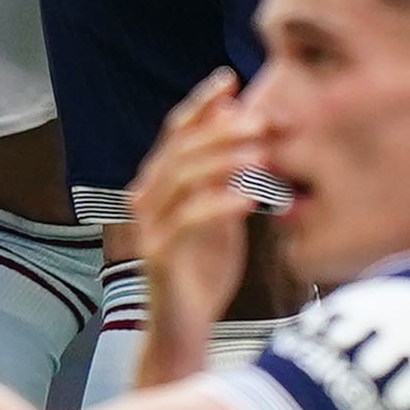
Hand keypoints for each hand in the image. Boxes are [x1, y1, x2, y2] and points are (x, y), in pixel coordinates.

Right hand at [121, 69, 265, 376]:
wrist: (183, 330)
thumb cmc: (203, 270)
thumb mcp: (219, 213)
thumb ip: (225, 173)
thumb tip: (242, 122)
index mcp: (159, 183)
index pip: (176, 131)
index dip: (201, 104)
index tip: (230, 79)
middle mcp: (146, 199)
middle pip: (179, 149)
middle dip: (221, 130)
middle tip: (262, 121)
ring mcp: (148, 227)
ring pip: (180, 179)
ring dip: (222, 161)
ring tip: (261, 154)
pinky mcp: (157, 257)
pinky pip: (186, 223)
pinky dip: (217, 206)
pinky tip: (249, 199)